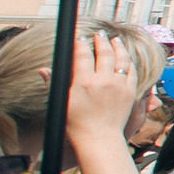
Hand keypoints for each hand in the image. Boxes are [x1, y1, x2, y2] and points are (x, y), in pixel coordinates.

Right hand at [56, 33, 141, 148]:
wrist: (98, 139)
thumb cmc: (77, 124)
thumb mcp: (62, 102)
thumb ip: (54, 83)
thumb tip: (42, 70)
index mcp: (83, 82)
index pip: (82, 56)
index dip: (80, 44)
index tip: (79, 38)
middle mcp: (102, 81)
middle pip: (104, 53)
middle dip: (101, 41)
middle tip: (100, 34)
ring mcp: (118, 86)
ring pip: (120, 59)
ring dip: (118, 47)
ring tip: (115, 41)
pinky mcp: (129, 92)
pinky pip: (131, 72)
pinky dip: (128, 62)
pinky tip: (126, 58)